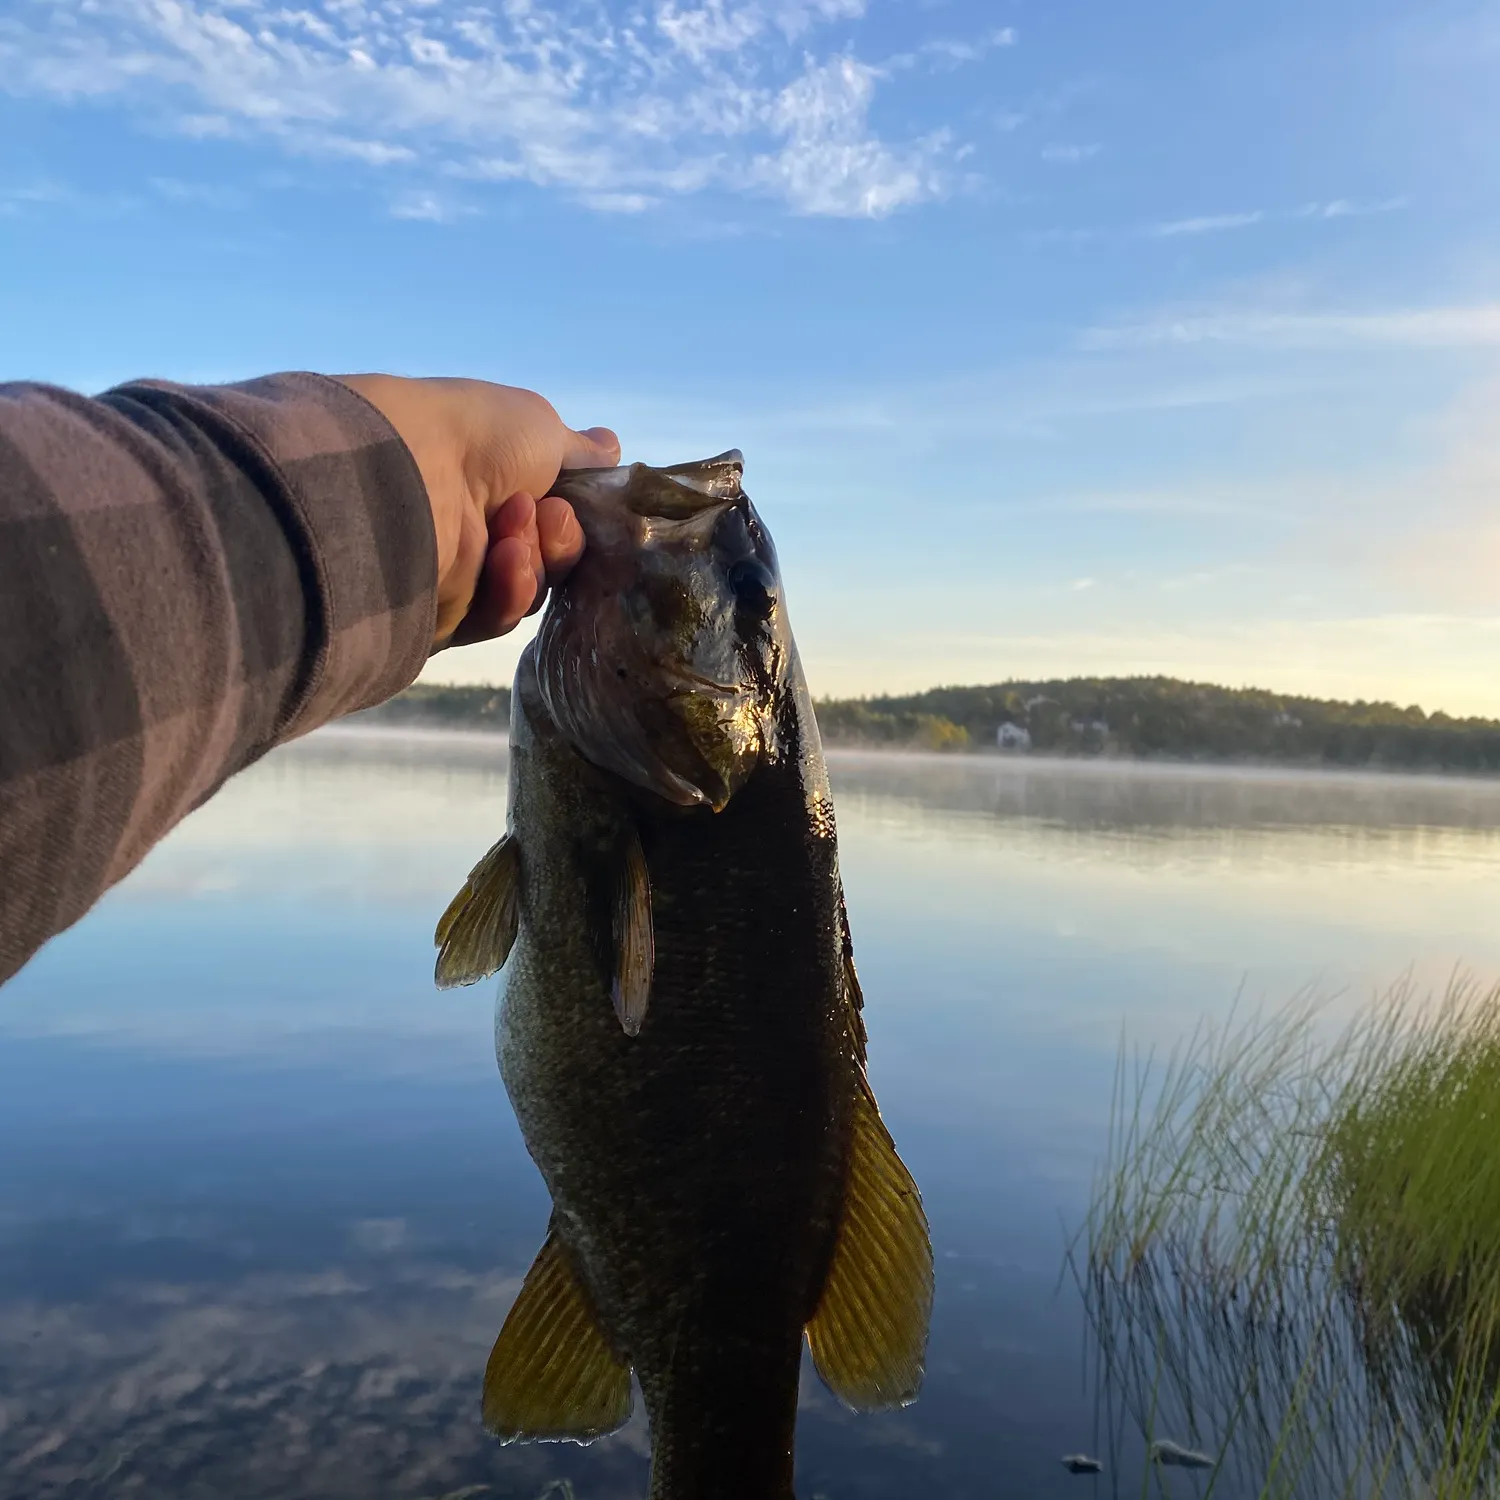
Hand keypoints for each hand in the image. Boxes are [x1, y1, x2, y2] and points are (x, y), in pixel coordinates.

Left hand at [334, 374, 619, 647]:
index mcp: (494, 482)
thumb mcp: (542, 428)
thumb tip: (610, 444)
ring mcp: (459, 572)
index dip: (575, 515)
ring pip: (529, 590)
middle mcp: (477, 526)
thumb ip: (581, 450)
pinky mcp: (443, 616)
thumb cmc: (477, 439)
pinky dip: (510, 589)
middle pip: (550, 559)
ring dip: (534, 560)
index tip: (577, 500)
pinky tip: (503, 559)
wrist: (410, 476)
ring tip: (512, 533)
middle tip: (548, 516)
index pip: (554, 517)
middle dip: (559, 539)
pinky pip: (497, 617)